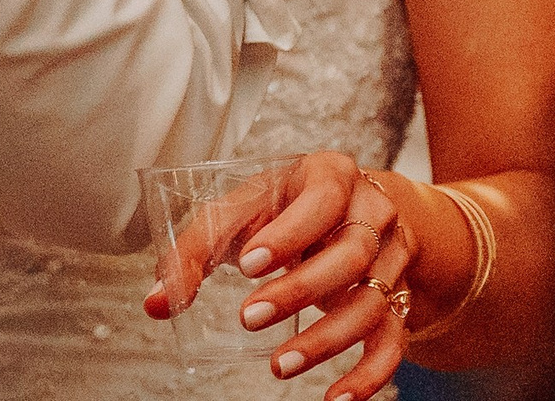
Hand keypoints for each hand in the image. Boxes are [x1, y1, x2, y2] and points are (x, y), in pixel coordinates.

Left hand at [142, 153, 411, 398]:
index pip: (321, 200)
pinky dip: (370, 374)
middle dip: (299, 290)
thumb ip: (198, 248)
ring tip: (278, 366)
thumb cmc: (288, 206)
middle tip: (249, 318)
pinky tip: (337, 397)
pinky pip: (394, 341)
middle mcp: (372, 214)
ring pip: (371, 302)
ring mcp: (391, 259)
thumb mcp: (245, 208)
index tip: (248, 265)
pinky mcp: (398, 300)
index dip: (288, 233)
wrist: (357, 210)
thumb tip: (156, 302)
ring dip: (326, 340)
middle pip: (351, 254)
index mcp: (332, 174)